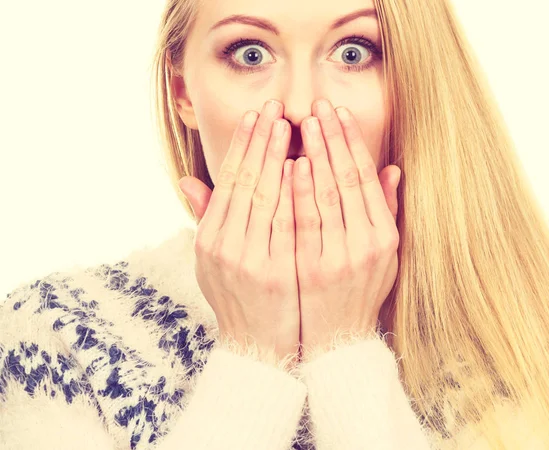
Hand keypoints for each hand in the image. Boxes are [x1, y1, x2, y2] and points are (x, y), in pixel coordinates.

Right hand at [178, 100, 300, 368]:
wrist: (257, 347)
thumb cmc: (238, 299)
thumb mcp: (213, 261)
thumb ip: (207, 219)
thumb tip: (188, 180)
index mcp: (210, 240)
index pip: (227, 182)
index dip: (241, 147)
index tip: (254, 116)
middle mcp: (224, 247)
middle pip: (245, 182)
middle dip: (260, 141)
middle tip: (275, 106)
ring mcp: (249, 259)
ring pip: (264, 197)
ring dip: (277, 157)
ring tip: (290, 125)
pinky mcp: (275, 272)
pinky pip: (285, 223)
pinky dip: (292, 192)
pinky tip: (301, 166)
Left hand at [292, 99, 401, 359]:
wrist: (337, 338)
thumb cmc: (359, 289)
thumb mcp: (384, 254)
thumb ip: (386, 210)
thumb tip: (393, 169)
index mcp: (384, 235)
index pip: (366, 178)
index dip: (352, 143)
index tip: (339, 113)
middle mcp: (367, 243)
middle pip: (347, 180)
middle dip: (332, 139)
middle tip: (318, 105)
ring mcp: (341, 255)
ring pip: (328, 195)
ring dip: (316, 156)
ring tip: (304, 123)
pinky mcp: (314, 268)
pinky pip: (305, 222)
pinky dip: (300, 191)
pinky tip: (293, 164)